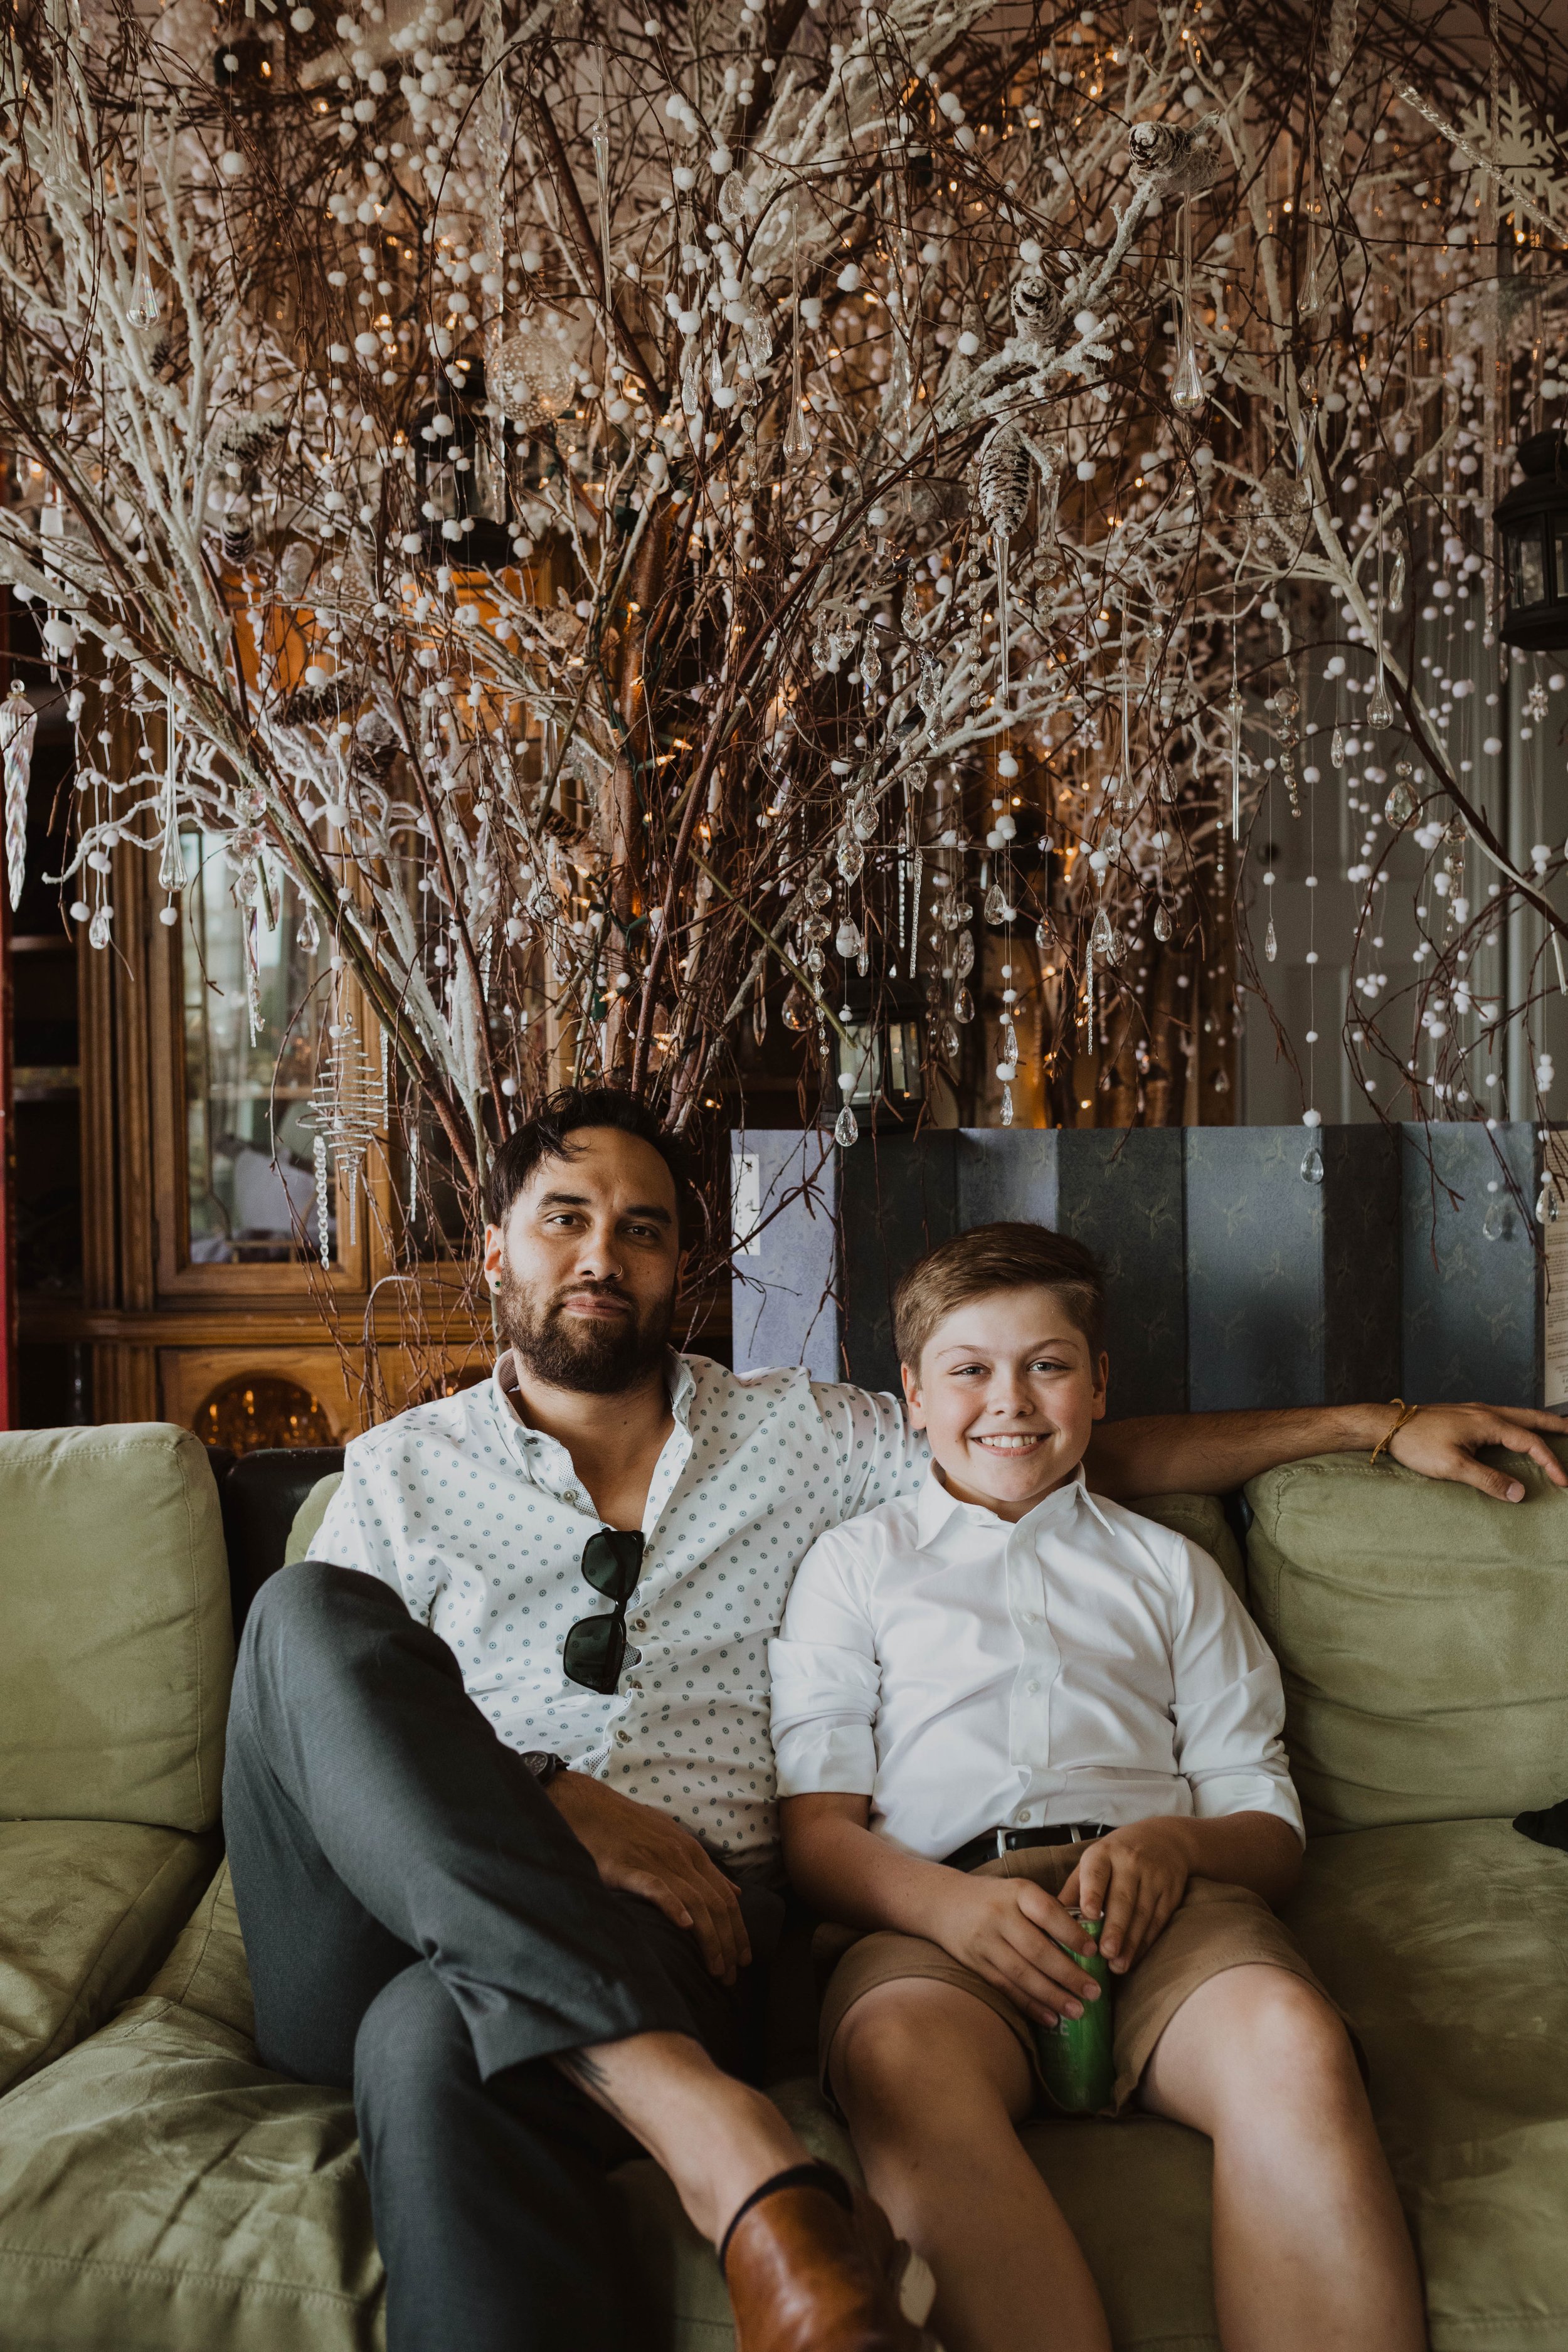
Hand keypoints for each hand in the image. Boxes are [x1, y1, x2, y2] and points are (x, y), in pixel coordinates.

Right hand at [548, 1772, 750, 1982]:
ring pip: (694, 1903)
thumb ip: (704, 1868)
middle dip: (728, 1943)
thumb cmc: (631, 1826)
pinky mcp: (628, 1868)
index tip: (743, 1959)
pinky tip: (684, 1926)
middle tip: (730, 1977)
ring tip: (715, 1968)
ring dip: (709, 1939)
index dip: (738, 1930)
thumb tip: (734, 1891)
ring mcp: (656, 1862)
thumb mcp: (675, 1839)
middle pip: (715, 1905)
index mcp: (692, 1854)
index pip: (726, 1897)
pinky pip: (655, 1887)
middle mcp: (681, 1858)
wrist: (592, 1808)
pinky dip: (673, 1905)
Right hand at [927, 1872, 1103, 2029]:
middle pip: (1036, 1949)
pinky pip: (1006, 1988)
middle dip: (1068, 1974)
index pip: (1047, 1912)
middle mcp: (999, 1916)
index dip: (1071, 1932)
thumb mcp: (1019, 1891)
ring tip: (1077, 2011)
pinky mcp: (976, 1964)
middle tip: (1094, 1991)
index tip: (1094, 1952)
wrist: (943, 1902)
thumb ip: (1048, 1912)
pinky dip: (1030, 2005)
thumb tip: (1087, 1943)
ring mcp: (985, 1942)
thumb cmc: (994, 1897)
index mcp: (1017, 1892)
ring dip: (1052, 1996)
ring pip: (1021, 1974)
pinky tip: (1050, 2018)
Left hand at [1060, 1819, 1192, 1973]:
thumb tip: (1049, 1921)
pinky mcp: (1170, 1893)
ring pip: (1143, 1913)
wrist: (1164, 1839)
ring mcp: (1154, 1877)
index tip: (1089, 1915)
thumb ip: (1074, 1890)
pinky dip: (1146, 1942)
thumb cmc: (1117, 1856)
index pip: (1097, 1873)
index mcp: (1104, 1854)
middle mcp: (1130, 1863)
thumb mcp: (1093, 1862)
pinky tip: (1134, 1958)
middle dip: (1114, 1928)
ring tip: (1118, 1966)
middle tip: (1105, 1953)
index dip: (1093, 1893)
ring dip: (1131, 1942)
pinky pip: (1158, 1921)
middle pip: (1122, 1899)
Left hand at [1387, 1402, 1567, 1502]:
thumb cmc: (1417, 1444)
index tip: (1564, 1481)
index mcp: (1488, 1422)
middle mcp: (1485, 1412)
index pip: (1530, 1442)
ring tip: (1554, 1428)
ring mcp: (1474, 1411)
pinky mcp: (1464, 1415)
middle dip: (1555, 1425)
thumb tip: (1519, 1493)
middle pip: (1530, 1417)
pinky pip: (1502, 1417)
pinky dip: (1518, 1422)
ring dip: (1538, 1421)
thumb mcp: (1453, 1466)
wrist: (1387, 1425)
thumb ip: (1488, 1480)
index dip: (1550, 1462)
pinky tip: (1514, 1430)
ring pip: (1516, 1414)